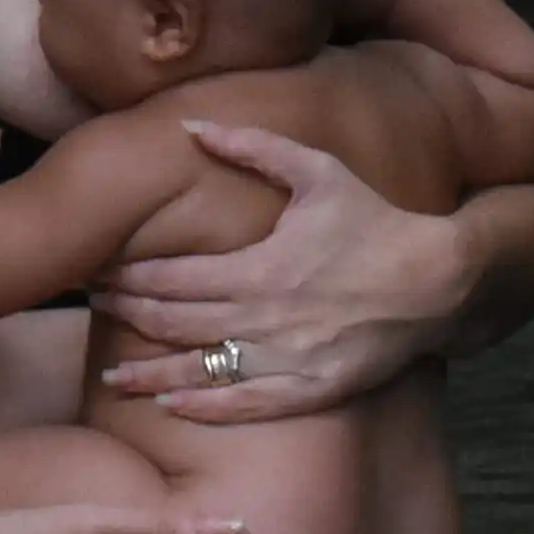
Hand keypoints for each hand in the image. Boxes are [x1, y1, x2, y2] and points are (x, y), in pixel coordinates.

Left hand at [93, 123, 472, 422]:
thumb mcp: (318, 172)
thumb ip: (252, 147)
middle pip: (175, 324)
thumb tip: (189, 125)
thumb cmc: (375, 221)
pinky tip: (172, 405)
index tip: (98, 272)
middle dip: (128, 316)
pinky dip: (205, 408)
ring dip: (150, 375)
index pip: (172, 277)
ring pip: (201, 372)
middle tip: (95, 308)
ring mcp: (287, 360)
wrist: (437, 280)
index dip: (129, 277)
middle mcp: (264, 318)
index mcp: (259, 267)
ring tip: (111, 379)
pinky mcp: (312, 390)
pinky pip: (247, 406)